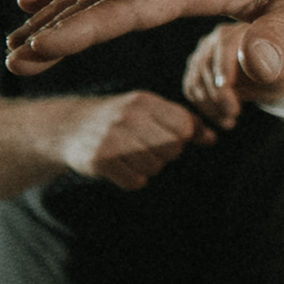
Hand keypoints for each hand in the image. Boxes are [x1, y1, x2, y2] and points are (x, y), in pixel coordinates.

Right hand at [57, 90, 211, 189]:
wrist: (70, 127)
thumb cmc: (119, 118)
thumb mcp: (148, 110)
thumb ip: (183, 122)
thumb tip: (213, 138)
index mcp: (143, 101)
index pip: (183, 126)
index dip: (181, 137)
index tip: (168, 136)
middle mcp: (128, 117)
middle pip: (172, 149)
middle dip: (165, 153)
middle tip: (147, 147)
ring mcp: (112, 139)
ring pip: (154, 167)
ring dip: (148, 167)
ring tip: (131, 155)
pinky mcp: (100, 161)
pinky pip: (135, 181)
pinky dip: (132, 179)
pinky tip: (120, 166)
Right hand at [181, 22, 283, 130]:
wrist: (276, 74)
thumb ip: (273, 58)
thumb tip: (253, 59)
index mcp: (242, 29)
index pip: (223, 48)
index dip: (224, 77)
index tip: (232, 105)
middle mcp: (219, 36)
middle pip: (204, 66)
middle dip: (217, 97)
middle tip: (233, 116)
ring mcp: (206, 50)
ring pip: (195, 80)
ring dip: (210, 106)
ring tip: (230, 119)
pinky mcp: (198, 66)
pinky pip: (191, 87)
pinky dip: (203, 106)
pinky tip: (221, 116)